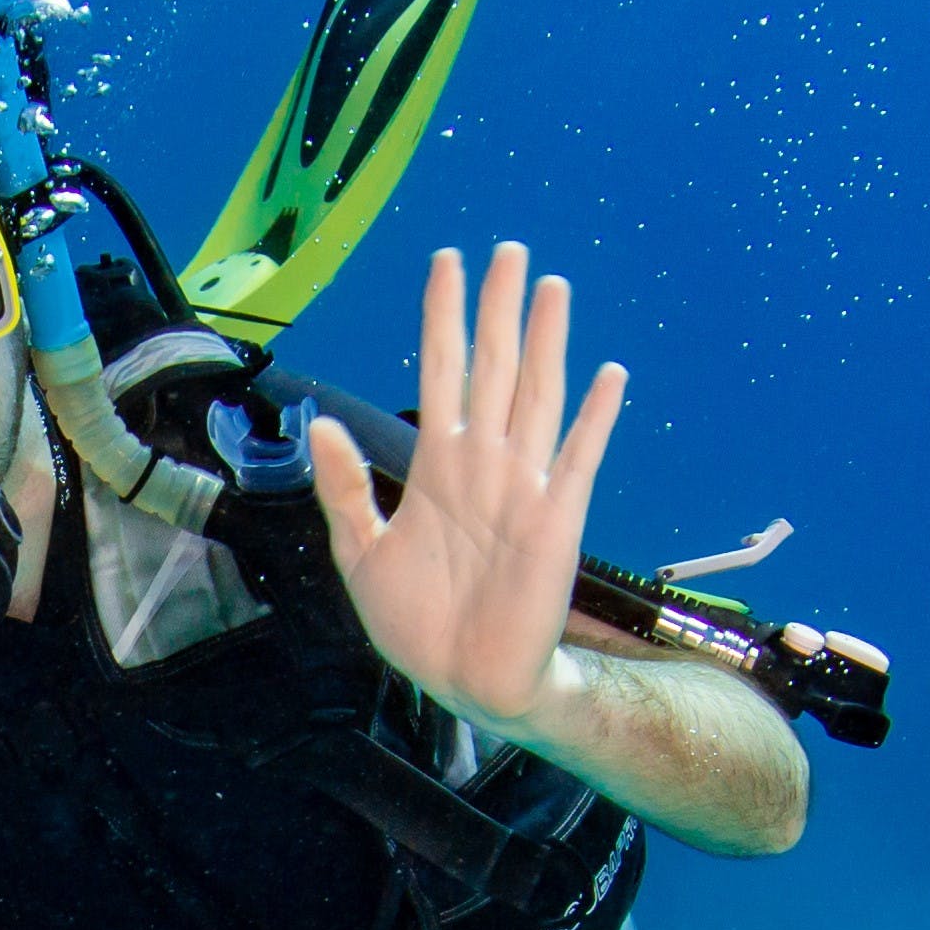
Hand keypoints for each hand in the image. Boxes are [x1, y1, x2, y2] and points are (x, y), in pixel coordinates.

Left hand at [309, 244, 625, 732]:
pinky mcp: (556, 521)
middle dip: (498, 310)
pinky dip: (595, 419)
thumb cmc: (416, 622)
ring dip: (546, 344)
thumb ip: (345, 487)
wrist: (462, 678)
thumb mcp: (360, 552)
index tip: (447, 263)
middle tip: (509, 250)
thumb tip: (320, 424)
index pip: (441, 373)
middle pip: (493, 369)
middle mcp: (484, 464)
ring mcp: (523, 488)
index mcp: (437, 466)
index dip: (443, 318)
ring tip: (552, 288)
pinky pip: (579, 460)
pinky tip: (608, 376)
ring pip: (536, 397)